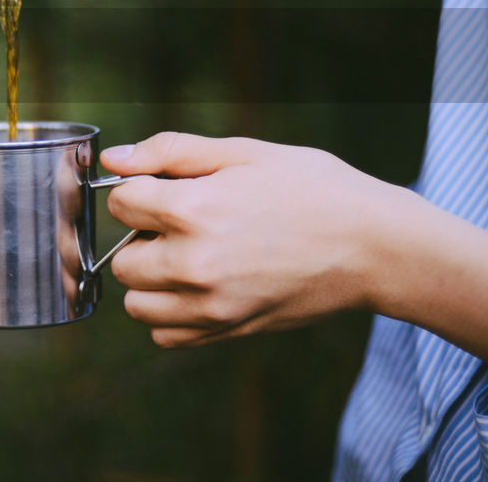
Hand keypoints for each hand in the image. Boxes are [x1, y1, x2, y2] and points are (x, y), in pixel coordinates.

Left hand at [101, 132, 414, 348]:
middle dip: (141, 237)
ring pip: (137, 303)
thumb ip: (169, 152)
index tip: (166, 188)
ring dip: (151, 280)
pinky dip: (171, 314)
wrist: (374, 246)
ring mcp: (211, 305)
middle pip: (122, 260)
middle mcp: (194, 264)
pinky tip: (198, 286)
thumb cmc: (313, 189)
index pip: (119, 204)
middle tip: (181, 223)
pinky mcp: (229, 330)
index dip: (138, 190)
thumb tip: (113, 160)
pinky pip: (167, 335)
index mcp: (194, 211)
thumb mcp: (243, 152)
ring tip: (188, 256)